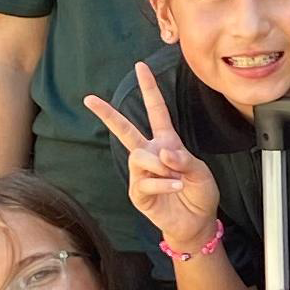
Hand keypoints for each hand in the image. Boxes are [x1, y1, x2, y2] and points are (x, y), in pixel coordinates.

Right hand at [84, 61, 219, 253]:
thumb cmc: (199, 194)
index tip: (141, 66)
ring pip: (138, 156)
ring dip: (158, 163)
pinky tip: (175, 185)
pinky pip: (144, 181)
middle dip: (107, 114)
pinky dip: (162, 182)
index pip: (157, 111)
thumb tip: (161, 150)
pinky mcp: (139, 193)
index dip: (149, 89)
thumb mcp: (200, 172)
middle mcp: (150, 154)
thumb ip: (183, 159)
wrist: (197, 222)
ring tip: (176, 175)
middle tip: (89, 98)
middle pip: (125, 129)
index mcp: (166, 142)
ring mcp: (141, 174)